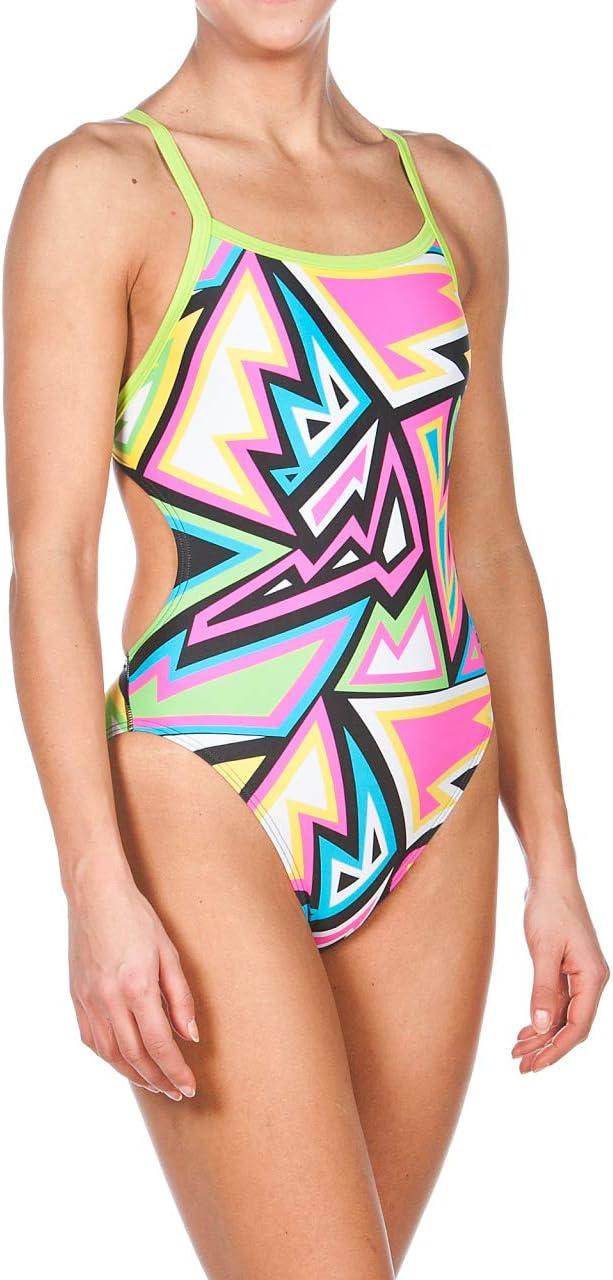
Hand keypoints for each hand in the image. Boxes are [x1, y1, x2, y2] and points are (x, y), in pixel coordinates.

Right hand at [68, 862, 198, 1100]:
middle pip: (135, 1056)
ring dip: (134, 1074)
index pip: (160, 1044)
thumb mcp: (169, 952)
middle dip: (158, 1079)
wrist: (95, 895)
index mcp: (137, 986)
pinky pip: (92, 1040)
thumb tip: (190, 1035)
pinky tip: (125, 1062)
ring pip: (110, 1054)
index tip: (189, 1086)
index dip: (175, 1070)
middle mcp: (110, 999)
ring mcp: (89, 1000)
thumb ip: (180, 997)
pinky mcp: (77, 997)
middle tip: (176, 1091)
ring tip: (154, 1082)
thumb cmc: (137, 918)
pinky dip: (110, 1057)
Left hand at [512, 868, 608, 1071]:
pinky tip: (525, 1030)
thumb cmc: (549, 908)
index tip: (535, 1065)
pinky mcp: (567, 968)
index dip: (557, 1049)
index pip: (579, 1025)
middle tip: (521, 1066)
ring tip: (517, 1052)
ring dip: (542, 1035)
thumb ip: (544, 989)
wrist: (550, 878)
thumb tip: (543, 1026)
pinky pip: (558, 1002)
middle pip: (572, 1025)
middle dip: (547, 1047)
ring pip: (563, 1016)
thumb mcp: (544, 949)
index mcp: (592, 977)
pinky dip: (542, 1017)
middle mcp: (591, 979)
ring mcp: (580, 974)